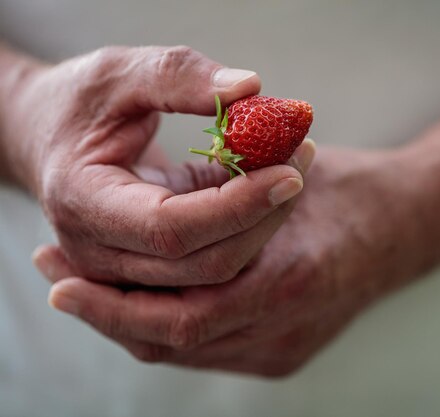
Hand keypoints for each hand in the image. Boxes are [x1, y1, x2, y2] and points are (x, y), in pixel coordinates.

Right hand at [3, 45, 308, 285]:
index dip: (238, 205)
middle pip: (206, 262)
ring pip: (219, 270)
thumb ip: (178, 77)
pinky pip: (216, 258)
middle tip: (302, 158)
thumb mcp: (118, 75)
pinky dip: (249, 223)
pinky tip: (268, 180)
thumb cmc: (78, 103)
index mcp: (84, 205)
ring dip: (266, 221)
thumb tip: (250, 88)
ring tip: (292, 161)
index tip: (291, 171)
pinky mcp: (155, 264)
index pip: (173, 229)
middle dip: (265, 214)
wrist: (47, 137)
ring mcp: (127, 269)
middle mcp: (102, 254)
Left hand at [35, 146, 420, 376]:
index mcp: (290, 275)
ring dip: (131, 320)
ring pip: (184, 353)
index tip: (60, 278)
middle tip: (57, 283)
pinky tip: (144, 297)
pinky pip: (208, 350)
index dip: (111, 303)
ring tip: (86, 289)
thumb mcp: (282, 167)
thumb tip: (152, 187)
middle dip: (106, 314)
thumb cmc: (345, 188)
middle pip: (170, 345)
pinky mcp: (286, 354)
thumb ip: (223, 183)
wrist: (404, 226)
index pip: (179, 318)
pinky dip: (168, 326)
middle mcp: (287, 326)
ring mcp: (286, 347)